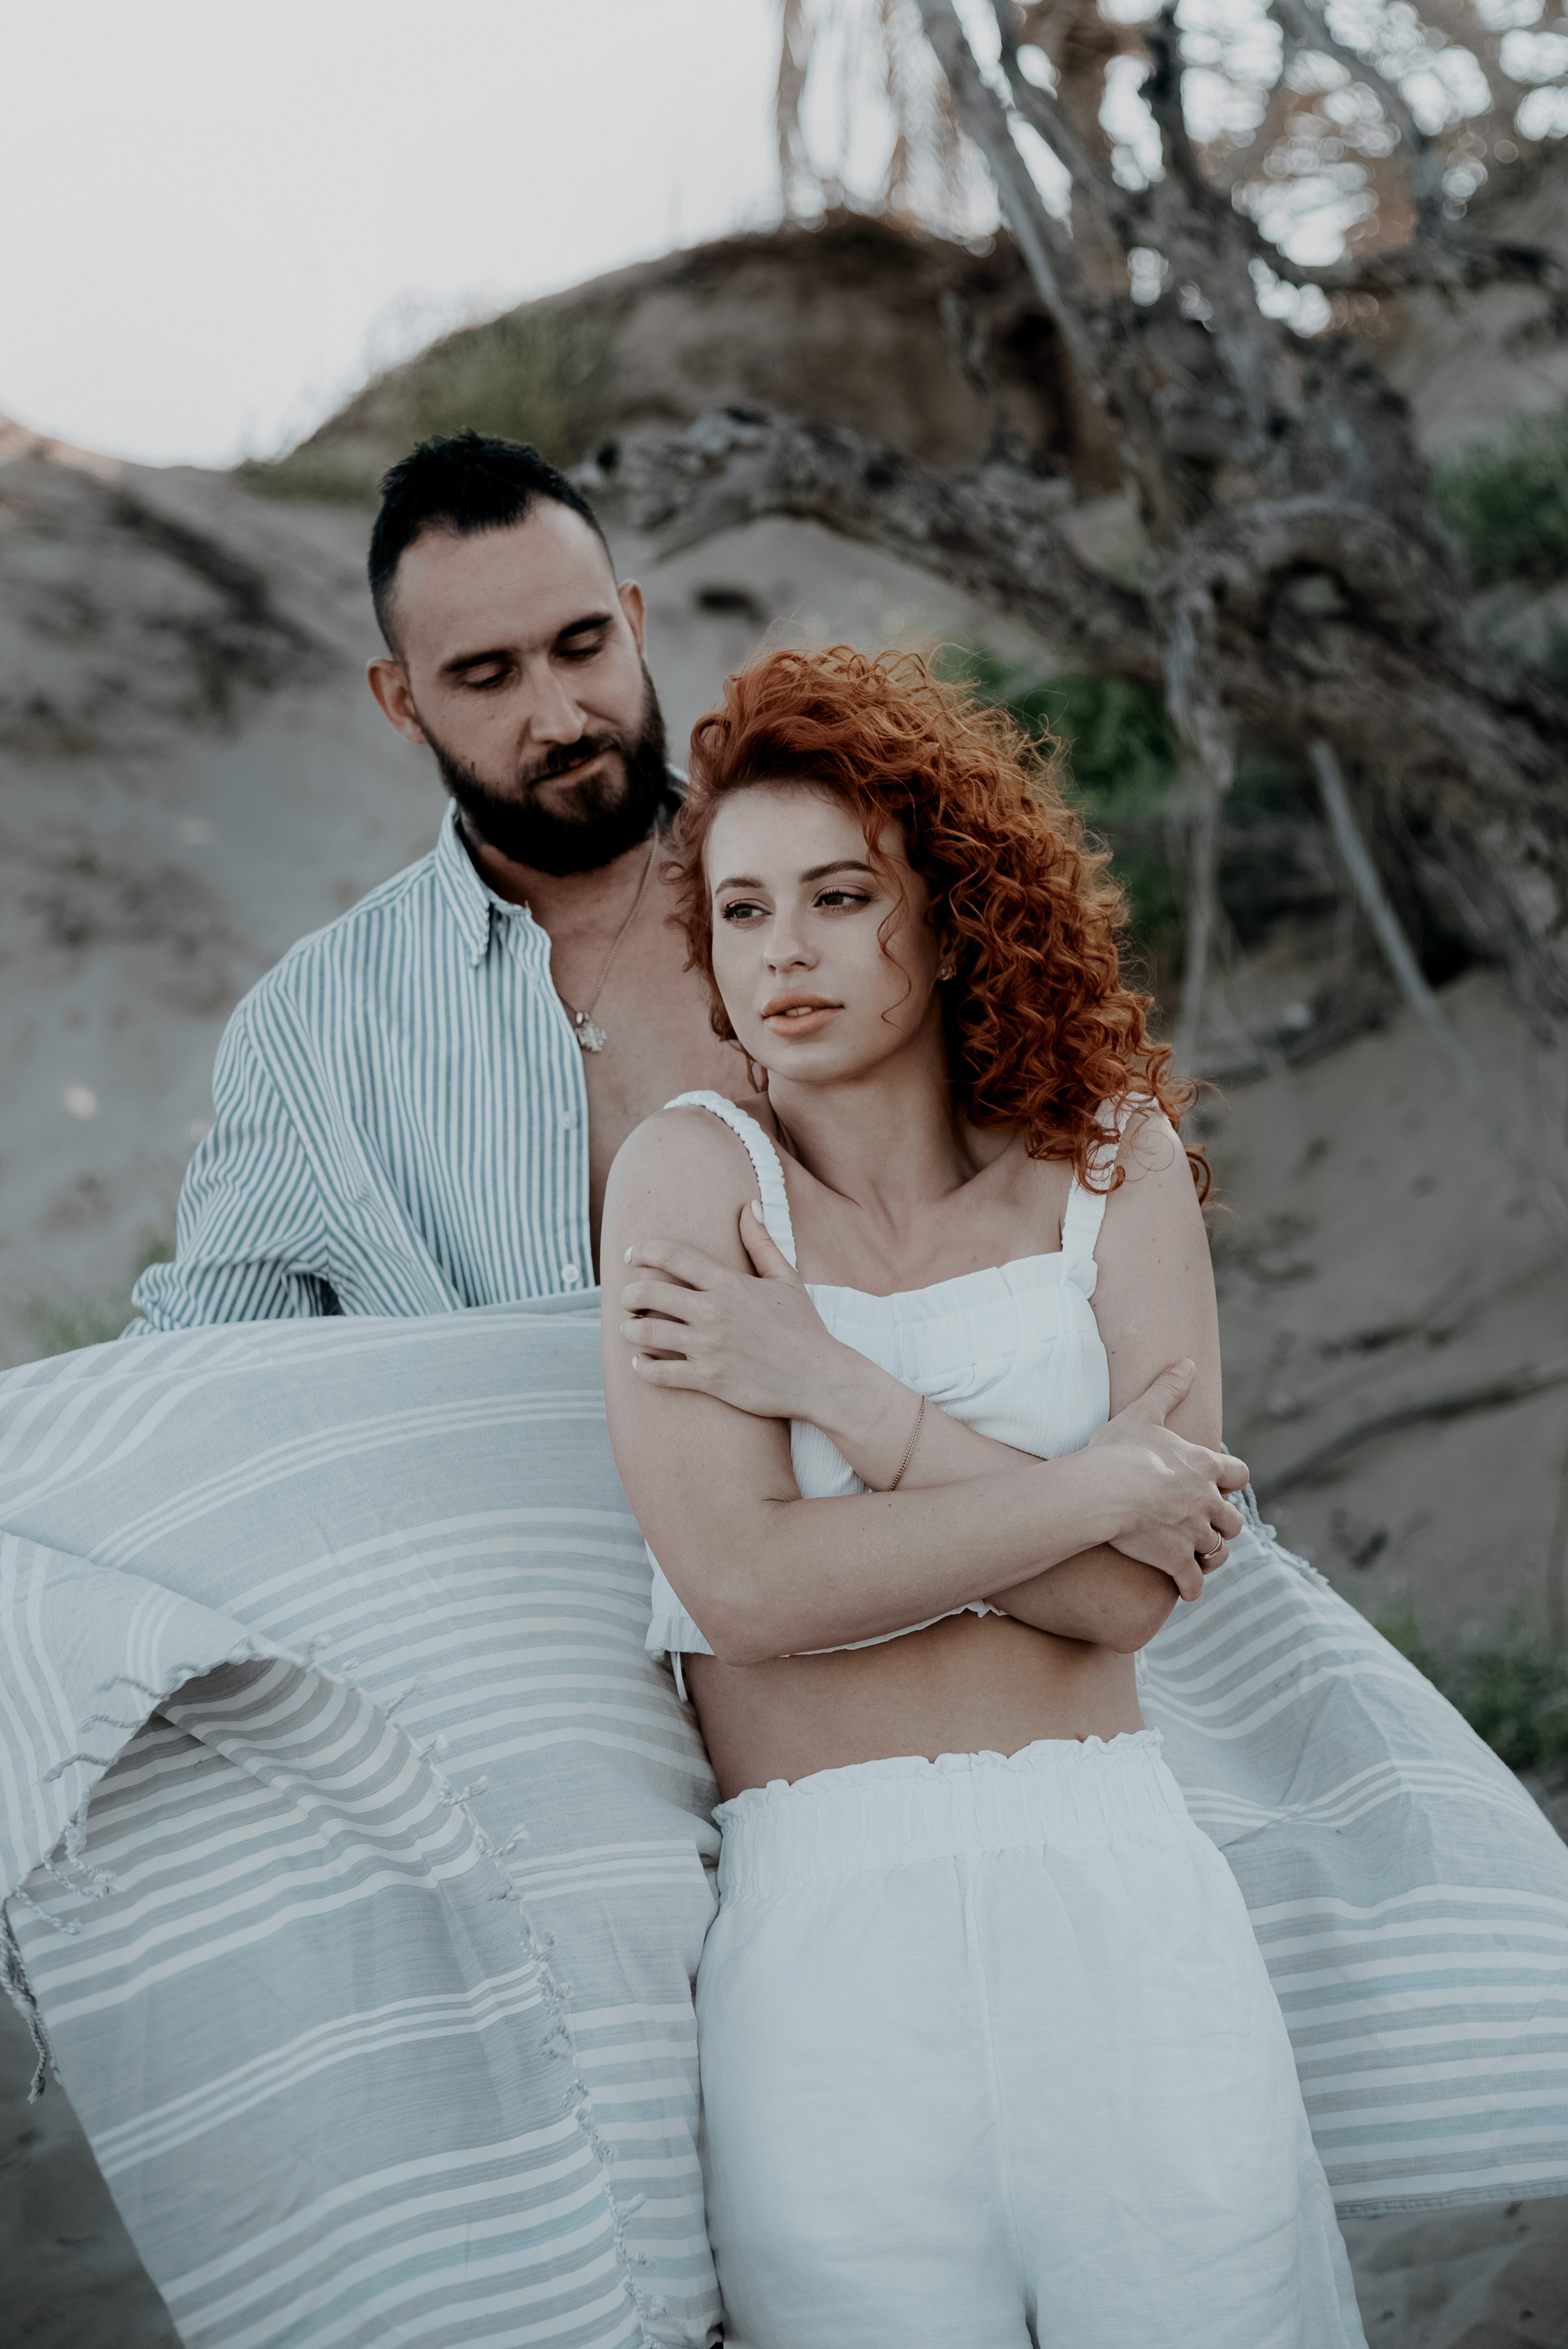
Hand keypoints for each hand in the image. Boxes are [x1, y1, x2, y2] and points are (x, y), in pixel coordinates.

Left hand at [620, 1204, 848, 1419]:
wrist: (819, 1377)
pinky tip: (640, 1363)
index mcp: (728, 1283)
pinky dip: (642, 1367)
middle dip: (629, 1294)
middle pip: (649, 1293)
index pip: (672, 1255)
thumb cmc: (803, 1328)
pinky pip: (659, 1373)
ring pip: (646, 1333)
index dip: (644, 1250)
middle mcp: (713, 1311)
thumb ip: (762, 1242)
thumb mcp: (786, 1278)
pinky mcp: (708, 1379)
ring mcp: (709, 1346)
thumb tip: (750, 1205)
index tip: (631, 1255)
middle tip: (627, 1299)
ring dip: (629, 1330)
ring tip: (629, 1329)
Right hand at [1085, 1360, 1248, 1600]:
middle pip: (1233, 1519)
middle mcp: (1207, 1502)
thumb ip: (1168, 1389)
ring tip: (1198, 1557)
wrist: (1106, 1492)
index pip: (1238, 1474)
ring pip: (1218, 1551)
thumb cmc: (1121, 1451)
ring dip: (1211, 1554)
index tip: (1219, 1484)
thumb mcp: (1144, 1413)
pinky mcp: (1177, 1560)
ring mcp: (1194, 1534)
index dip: (1230, 1480)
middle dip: (1222, 1522)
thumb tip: (1187, 1362)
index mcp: (1204, 1466)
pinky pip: (1194, 1582)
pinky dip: (1192, 1586)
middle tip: (1205, 1524)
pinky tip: (1186, 1589)